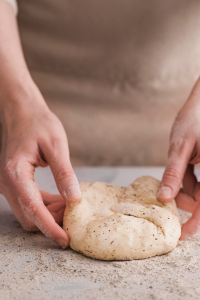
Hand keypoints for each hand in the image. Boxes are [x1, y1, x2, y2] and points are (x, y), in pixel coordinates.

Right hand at [0, 86, 80, 247]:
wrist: (22, 111)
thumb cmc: (38, 123)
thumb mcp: (56, 145)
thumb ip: (64, 173)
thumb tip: (74, 199)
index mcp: (16, 173)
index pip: (34, 209)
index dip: (51, 227)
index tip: (66, 240)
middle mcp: (6, 182)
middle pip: (29, 216)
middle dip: (52, 222)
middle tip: (74, 217)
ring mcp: (7, 183)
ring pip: (28, 212)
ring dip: (48, 214)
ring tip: (70, 206)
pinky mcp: (12, 182)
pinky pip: (28, 201)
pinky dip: (44, 205)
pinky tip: (60, 199)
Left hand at [157, 78, 199, 239]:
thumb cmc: (194, 118)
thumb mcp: (180, 146)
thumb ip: (174, 173)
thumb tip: (165, 198)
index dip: (197, 222)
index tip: (183, 234)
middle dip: (188, 203)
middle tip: (170, 204)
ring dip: (185, 192)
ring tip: (171, 184)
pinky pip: (198, 180)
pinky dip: (187, 182)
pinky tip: (178, 178)